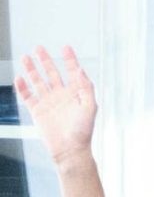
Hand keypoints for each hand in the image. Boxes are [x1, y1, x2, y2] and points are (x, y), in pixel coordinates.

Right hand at [15, 46, 100, 164]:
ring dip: (32, 69)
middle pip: (51, 73)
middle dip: (45, 60)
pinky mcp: (37, 110)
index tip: (66, 47)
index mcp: (76, 93)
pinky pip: (27, 96)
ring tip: (26, 57)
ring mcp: (48, 102)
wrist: (69, 149)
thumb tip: (81, 70)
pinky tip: (19, 77)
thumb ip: (86, 88)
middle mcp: (61, 95)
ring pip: (38, 81)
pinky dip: (23, 87)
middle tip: (39, 48)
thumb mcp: (90, 107)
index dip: (69, 59)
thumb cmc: (83, 131)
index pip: (72, 72)